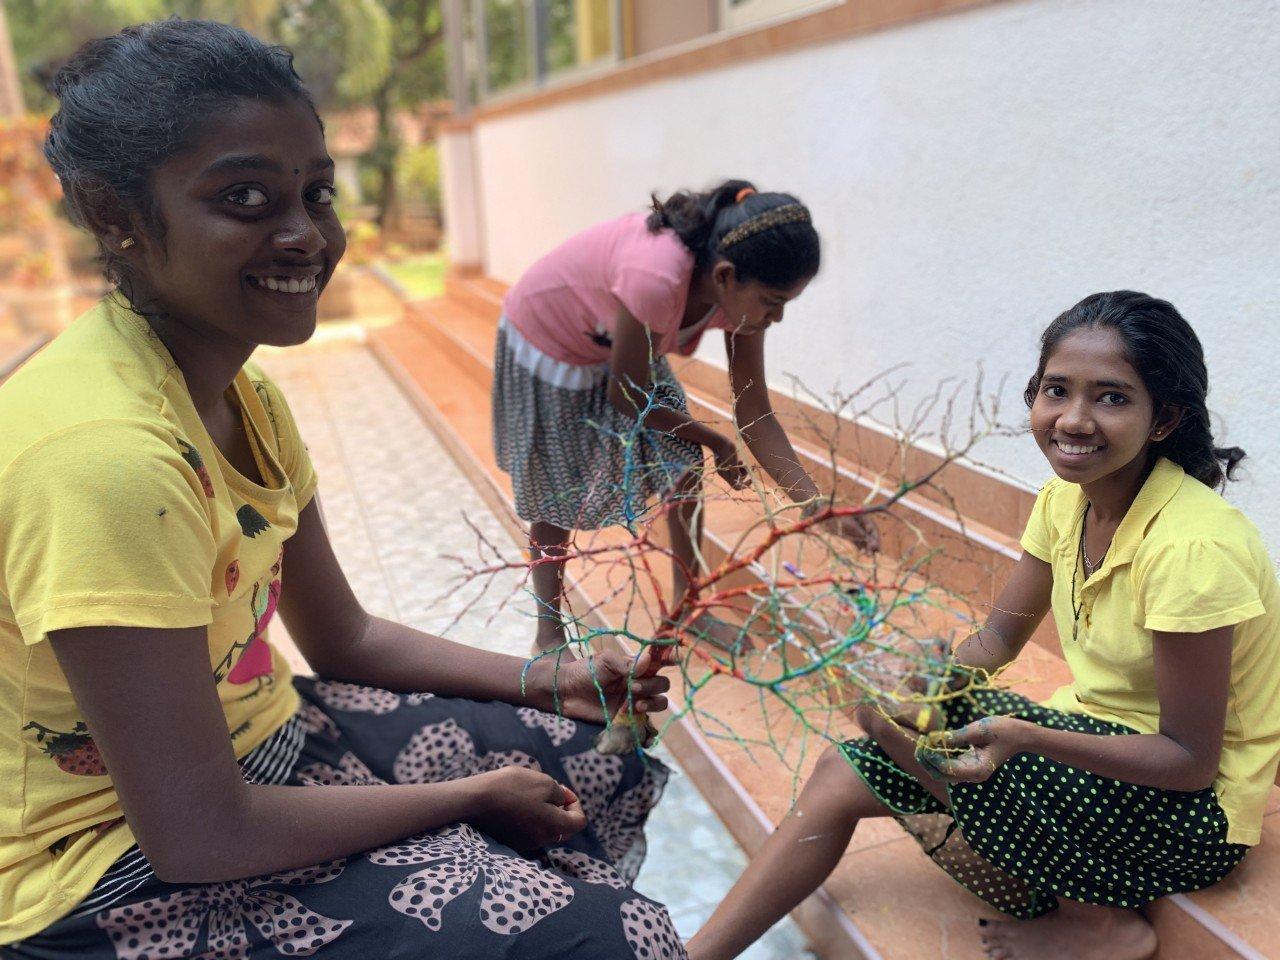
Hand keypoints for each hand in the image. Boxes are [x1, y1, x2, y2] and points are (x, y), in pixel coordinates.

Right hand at [467, 767, 586, 851]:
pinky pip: (529, 831)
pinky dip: (529, 818)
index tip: (561, 790)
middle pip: (563, 828)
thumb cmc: (512, 787)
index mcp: (554, 826)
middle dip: (561, 809)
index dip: (575, 803)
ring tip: (529, 794)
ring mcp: (525, 843)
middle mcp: (542, 840)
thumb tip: (563, 802)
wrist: (475, 800)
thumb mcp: (544, 782)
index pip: (579, 821)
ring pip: (545, 829)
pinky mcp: (510, 841)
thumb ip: (560, 794)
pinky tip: (516, 803)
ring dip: (544, 813)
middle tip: (548, 791)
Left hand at [537, 646, 670, 725]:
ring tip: (634, 706)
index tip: (677, 659)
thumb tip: (649, 661)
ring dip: (652, 704)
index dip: (671, 659)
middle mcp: (638, 684)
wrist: (564, 693)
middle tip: (631, 688)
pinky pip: (646, 728)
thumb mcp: (604, 661)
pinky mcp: (626, 721)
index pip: (659, 662)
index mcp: (635, 667)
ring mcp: (633, 703)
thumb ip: (627, 663)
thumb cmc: (583, 671)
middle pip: (662, 685)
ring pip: (658, 704)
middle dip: (651, 687)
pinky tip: (645, 732)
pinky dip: (649, 732)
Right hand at [710, 437, 749, 488]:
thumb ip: (736, 472)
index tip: (751, 479)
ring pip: (738, 474)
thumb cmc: (726, 450)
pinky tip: (740, 460)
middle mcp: (725, 474)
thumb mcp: (732, 462)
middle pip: (738, 480)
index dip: (744, 484)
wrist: (720, 441)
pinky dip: (740, 466)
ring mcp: (726, 469)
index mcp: (724, 475)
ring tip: (741, 461)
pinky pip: (737, 469)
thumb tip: (740, 481)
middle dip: (745, 475)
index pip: (736, 486)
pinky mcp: (728, 464)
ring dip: (743, 470)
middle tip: (751, 469)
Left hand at [802, 497, 880, 552]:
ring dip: (868, 547)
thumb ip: (857, 531)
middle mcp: (861, 523)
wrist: (821, 518)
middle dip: (873, 542)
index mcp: (862, 516)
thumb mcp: (847, 523)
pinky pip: (858, 543)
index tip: (874, 543)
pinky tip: (863, 553)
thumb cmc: (834, 517)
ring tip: (870, 555)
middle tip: (875, 551)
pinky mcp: (850, 536)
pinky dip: (861, 548)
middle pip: (870, 534)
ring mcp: (855, 530)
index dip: (874, 535)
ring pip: (865, 540)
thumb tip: (868, 539)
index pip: (872, 526)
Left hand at [922, 716, 1026, 783]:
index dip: (933, 757)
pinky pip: (949, 765)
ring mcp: (971, 772)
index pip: (948, 769)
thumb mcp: (978, 730)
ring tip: (922, 743)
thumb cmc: (1002, 730)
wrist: (1019, 735)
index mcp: (977, 770)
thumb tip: (933, 739)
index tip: (925, 741)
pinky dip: (939, 757)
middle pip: (942, 775)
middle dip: (928, 761)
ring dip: (931, 760)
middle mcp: (973, 775)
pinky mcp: (969, 765)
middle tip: (919, 742)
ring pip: (943, 772)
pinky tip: (932, 744)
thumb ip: (956, 737)